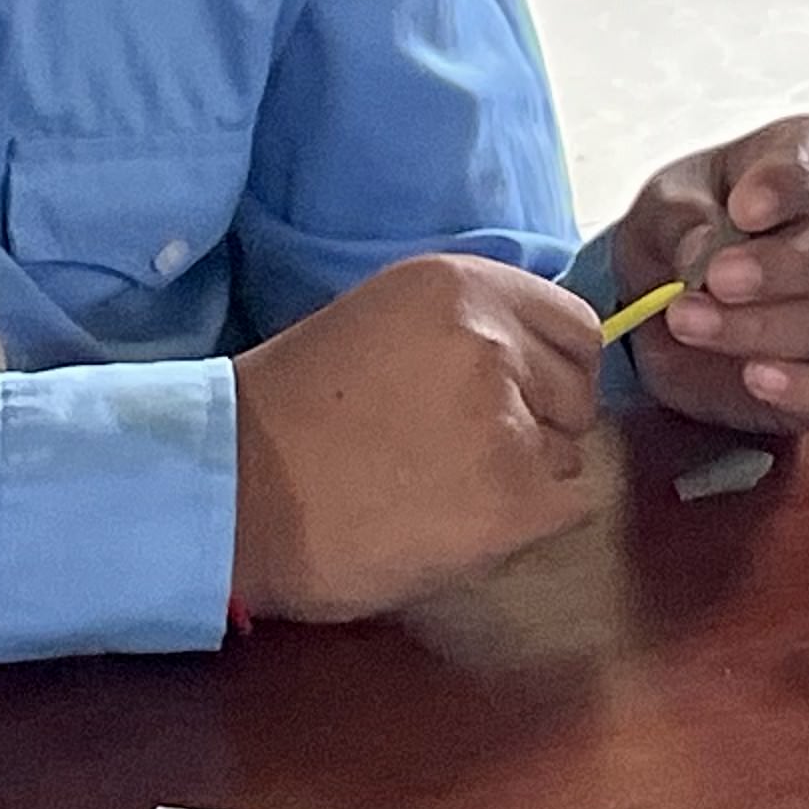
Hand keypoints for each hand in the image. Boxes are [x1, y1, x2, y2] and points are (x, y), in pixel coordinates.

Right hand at [229, 252, 602, 620]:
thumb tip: (541, 362)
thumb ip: (468, 329)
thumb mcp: (385, 322)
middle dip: (537, 425)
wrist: (231, 495)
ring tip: (440, 489)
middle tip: (457, 452)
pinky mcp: (513, 500)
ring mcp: (510, 421)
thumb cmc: (291, 414)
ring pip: (568, 454)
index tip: (513, 398)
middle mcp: (495, 341)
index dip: (549, 370)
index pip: (576, 326)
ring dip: (523, 478)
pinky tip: (462, 524)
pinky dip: (527, 524)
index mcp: (462, 285)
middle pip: (577, 393)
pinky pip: (569, 508)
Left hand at [610, 115, 808, 436]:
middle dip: (788, 266)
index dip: (788, 184)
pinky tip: (757, 377)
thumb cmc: (689, 230)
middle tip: (719, 279)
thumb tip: (702, 248)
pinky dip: (805, 386)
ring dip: (770, 327)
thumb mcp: (665, 205)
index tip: (744, 209)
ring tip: (696, 325)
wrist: (678, 305)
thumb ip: (680, 216)